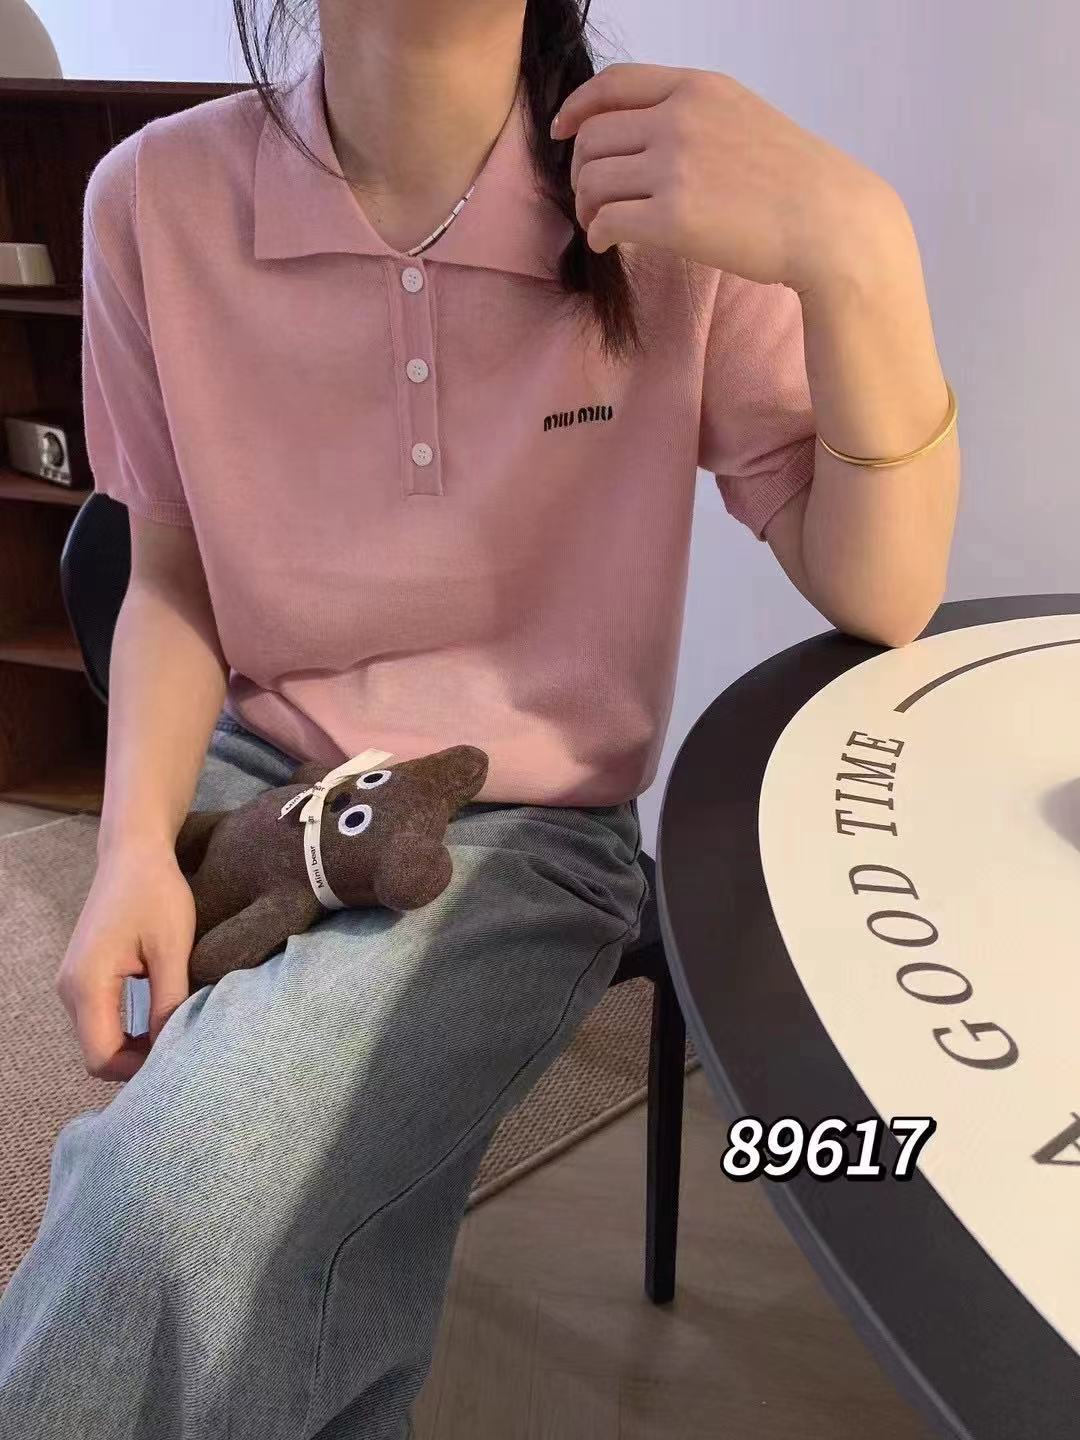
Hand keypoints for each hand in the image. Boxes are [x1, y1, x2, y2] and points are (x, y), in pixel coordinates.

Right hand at [56, 844, 195, 1080]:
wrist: (133, 853)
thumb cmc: (156, 894)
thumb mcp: (171, 949)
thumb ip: (169, 1001)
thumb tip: (172, 1048)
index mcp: (87, 984)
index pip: (101, 1056)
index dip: (137, 1069)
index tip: (178, 1058)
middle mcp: (70, 989)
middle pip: (96, 1052)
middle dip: (136, 1061)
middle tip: (181, 1051)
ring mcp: (73, 982)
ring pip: (98, 1037)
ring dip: (132, 1045)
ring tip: (173, 1035)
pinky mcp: (84, 975)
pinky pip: (100, 1019)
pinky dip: (126, 1029)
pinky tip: (158, 1020)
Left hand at [553, 62, 902, 295]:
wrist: (829, 222)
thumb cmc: (794, 180)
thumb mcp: (744, 117)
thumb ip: (693, 116)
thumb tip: (643, 140)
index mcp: (696, 88)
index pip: (613, 84)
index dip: (576, 108)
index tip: (561, 131)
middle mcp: (679, 119)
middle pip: (593, 137)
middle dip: (581, 170)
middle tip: (591, 198)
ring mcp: (674, 167)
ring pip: (593, 180)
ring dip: (587, 206)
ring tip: (600, 223)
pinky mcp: (673, 218)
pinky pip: (607, 220)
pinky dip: (599, 233)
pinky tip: (609, 242)